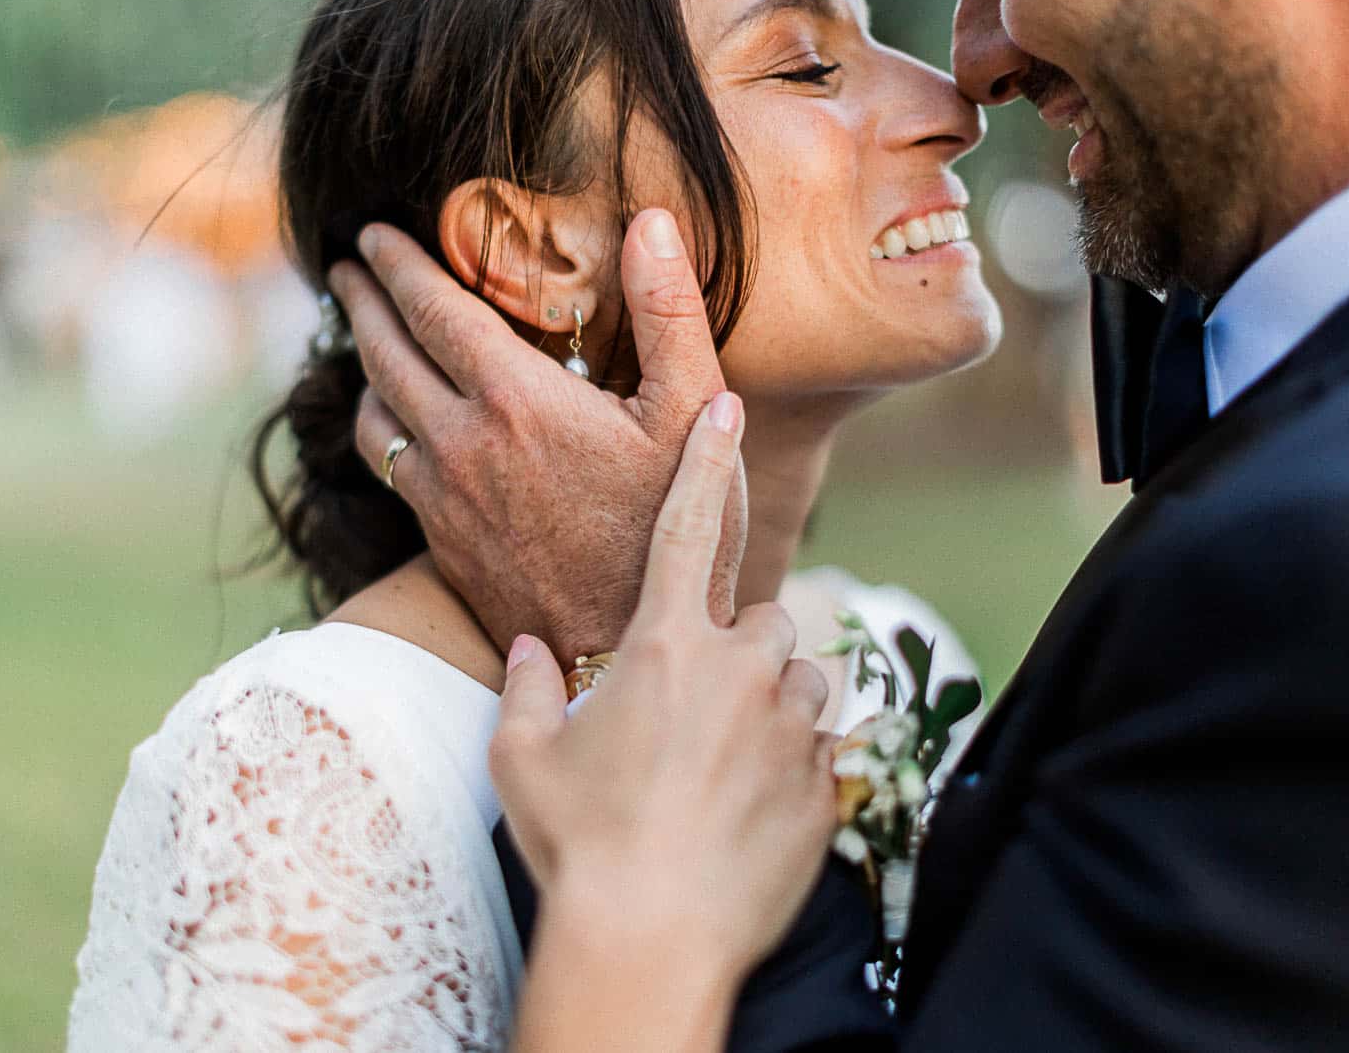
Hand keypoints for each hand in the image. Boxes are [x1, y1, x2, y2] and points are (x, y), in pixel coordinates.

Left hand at [329, 210, 744, 663]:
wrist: (625, 647)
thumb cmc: (670, 531)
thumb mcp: (694, 412)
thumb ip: (669, 312)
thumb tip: (649, 223)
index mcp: (515, 399)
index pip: (431, 308)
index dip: (396, 263)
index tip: (371, 234)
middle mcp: (461, 443)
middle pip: (383, 353)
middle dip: (360, 299)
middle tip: (346, 267)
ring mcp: (443, 498)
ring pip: (374, 414)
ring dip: (362, 364)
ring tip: (363, 337)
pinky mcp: (442, 542)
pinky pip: (388, 468)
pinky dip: (379, 427)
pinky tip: (393, 423)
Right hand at [490, 394, 837, 988]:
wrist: (649, 942)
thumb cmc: (577, 844)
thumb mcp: (523, 760)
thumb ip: (527, 688)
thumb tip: (527, 647)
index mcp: (666, 649)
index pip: (687, 530)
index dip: (705, 462)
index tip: (730, 407)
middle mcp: (741, 674)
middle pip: (761, 622)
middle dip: (737, 652)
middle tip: (694, 713)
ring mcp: (792, 730)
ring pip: (802, 683)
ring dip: (772, 706)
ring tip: (724, 767)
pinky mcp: (824, 786)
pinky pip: (822, 751)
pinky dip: (793, 767)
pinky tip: (748, 812)